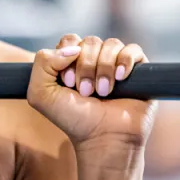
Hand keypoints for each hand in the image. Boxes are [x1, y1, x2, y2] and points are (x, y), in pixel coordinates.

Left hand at [27, 35, 155, 149]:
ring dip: (104, 68)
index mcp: (72, 63)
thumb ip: (43, 62)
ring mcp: (117, 64)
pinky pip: (133, 50)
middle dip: (86, 66)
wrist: (104, 139)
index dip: (68, 57)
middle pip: (90, 41)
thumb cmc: (73, 120)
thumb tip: (73, 48)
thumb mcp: (41, 94)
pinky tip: (120, 78)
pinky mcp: (138, 70)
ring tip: (104, 92)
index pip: (70, 40)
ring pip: (111, 44)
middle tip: (86, 92)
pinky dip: (125, 61)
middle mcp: (95, 61)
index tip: (69, 84)